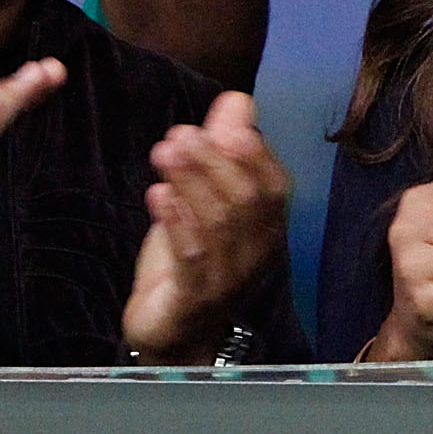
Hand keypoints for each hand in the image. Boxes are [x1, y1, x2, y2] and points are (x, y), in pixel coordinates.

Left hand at [124, 90, 291, 362]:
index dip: (255, 154)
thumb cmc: (193, 260)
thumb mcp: (205, 199)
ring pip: (218, 226)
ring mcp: (227, 278)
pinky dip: (176, 223)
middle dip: (214, 162)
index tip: (228, 126)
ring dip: (192, 184)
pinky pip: (191, 259)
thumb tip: (236, 100)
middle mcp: (255, 252)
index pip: (274, 186)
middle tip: (179, 135)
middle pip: (247, 202)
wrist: (174, 333)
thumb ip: (221, 151)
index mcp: (265, 226)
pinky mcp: (193, 298)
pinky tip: (158, 196)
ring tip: (164, 154)